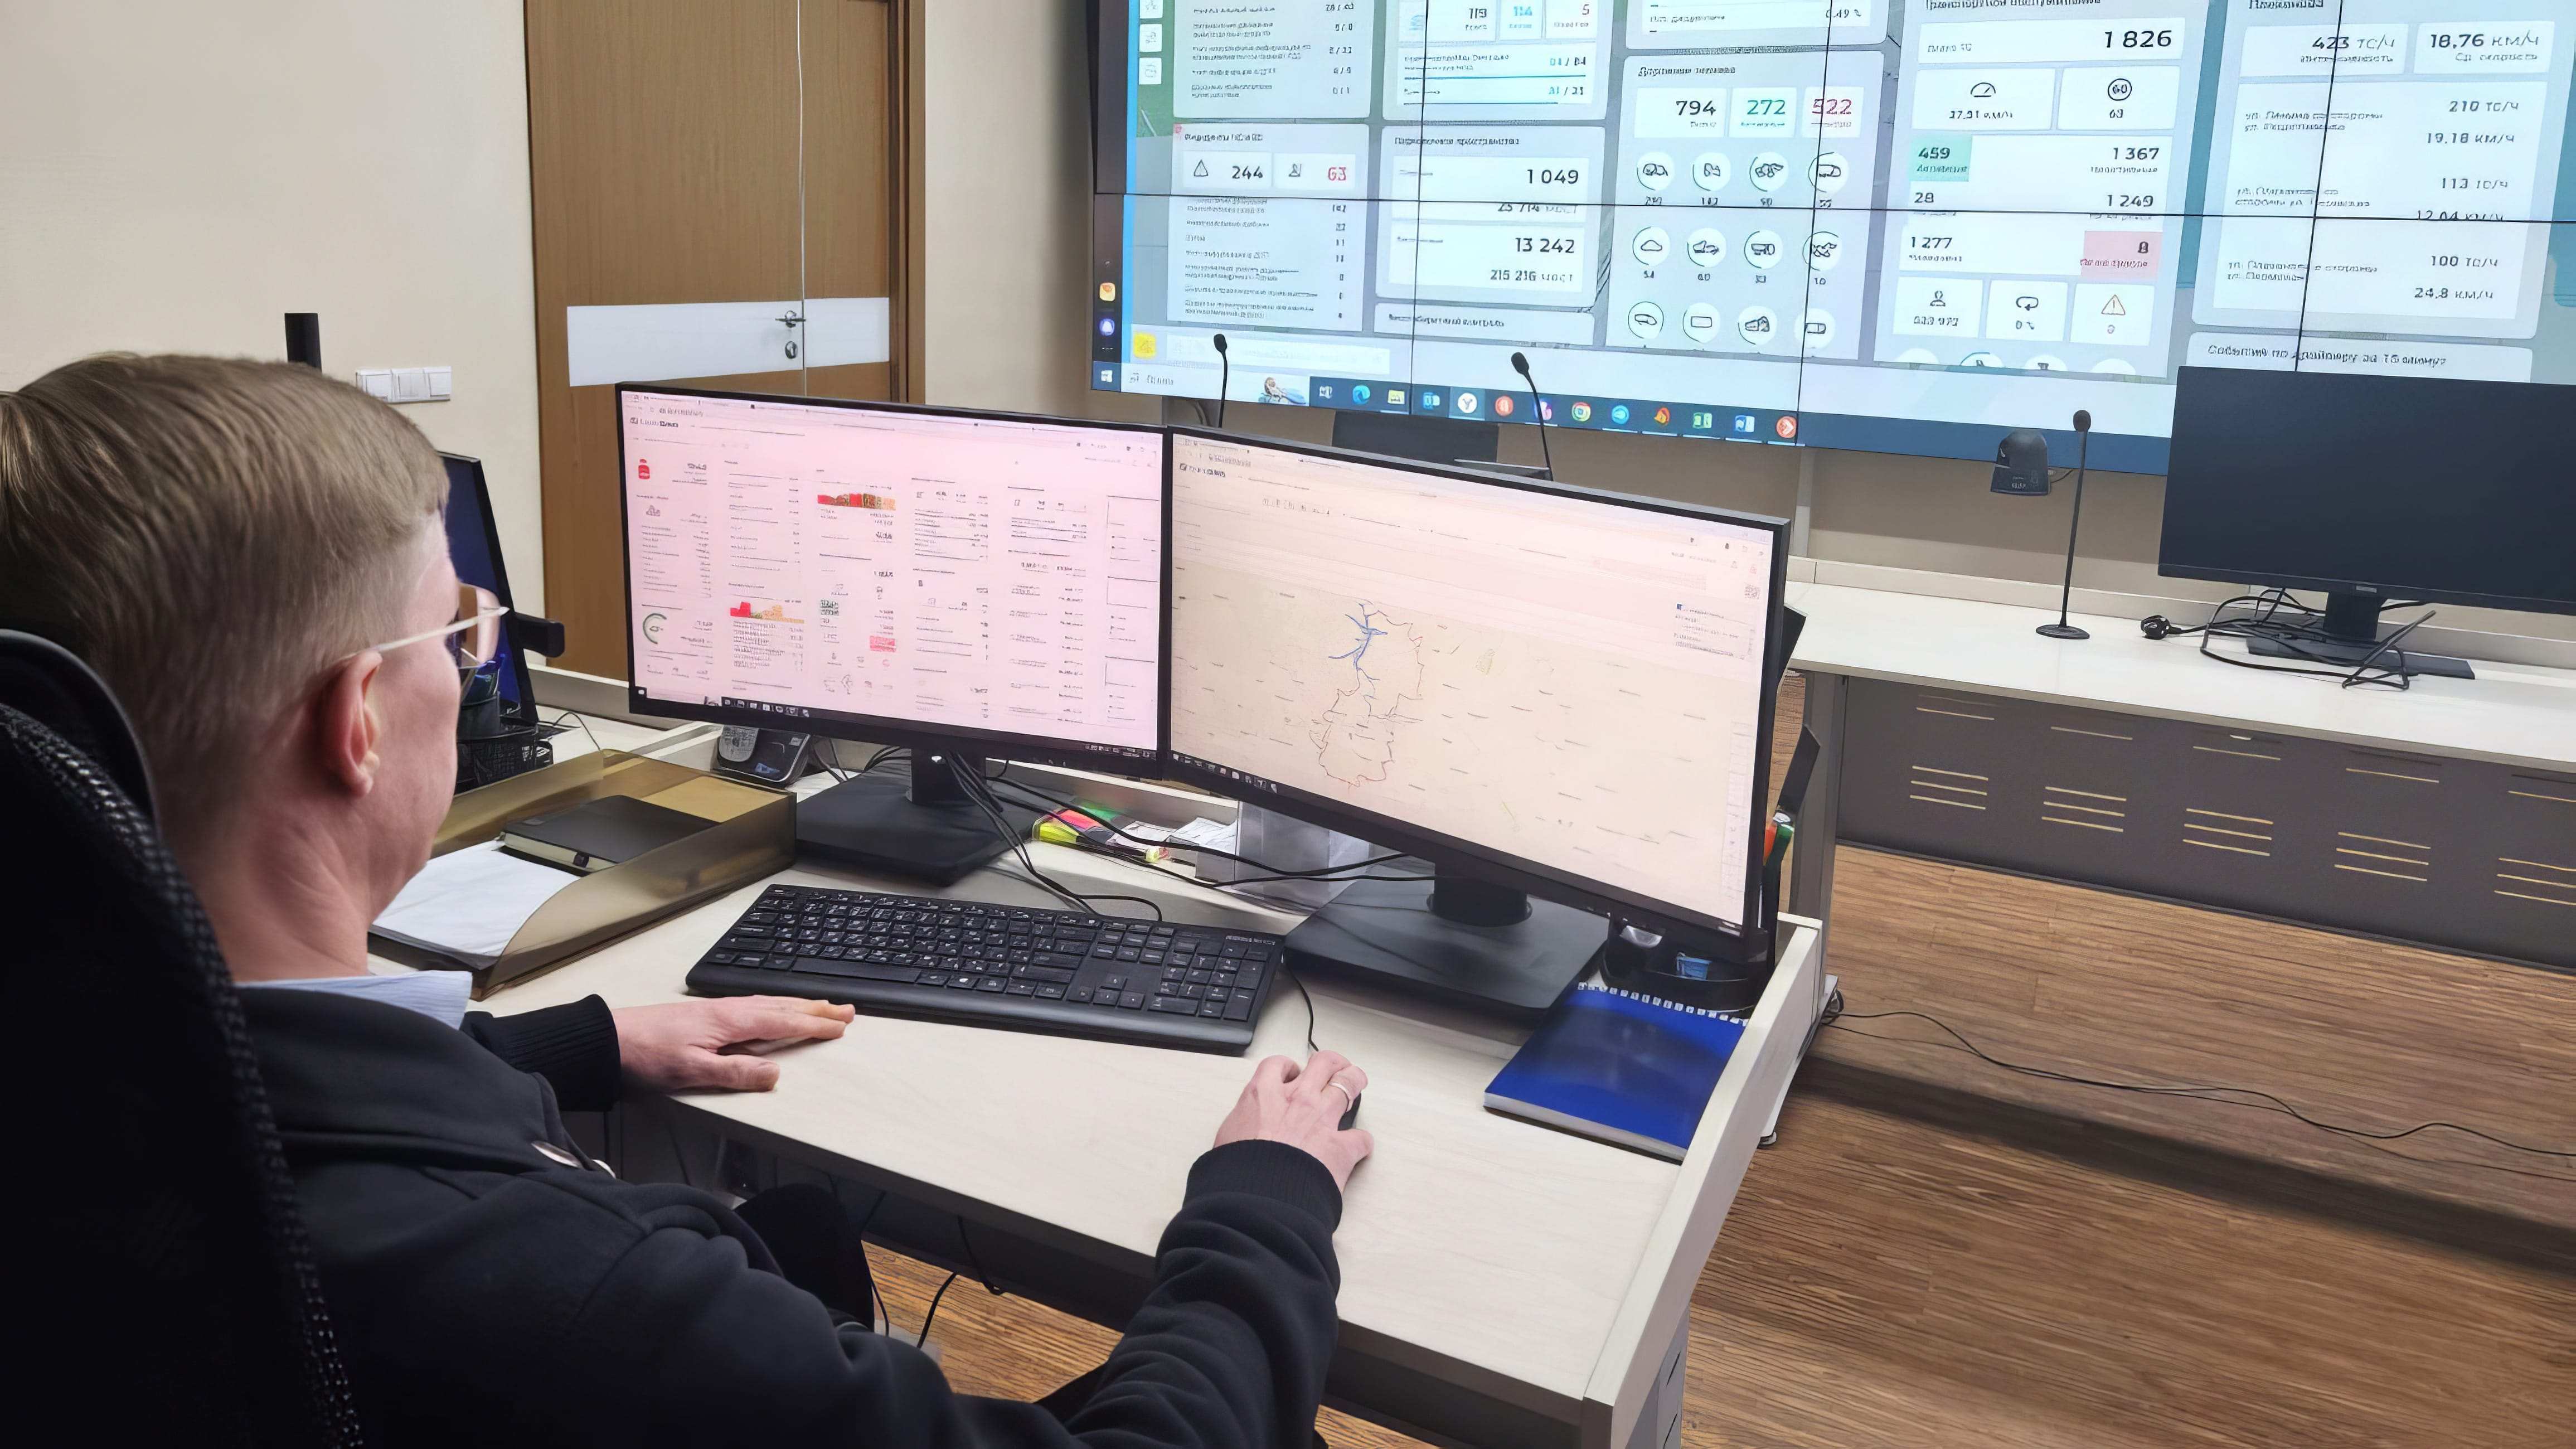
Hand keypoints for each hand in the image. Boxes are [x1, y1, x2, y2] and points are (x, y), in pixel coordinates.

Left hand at [614, 997, 854, 1092]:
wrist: (609, 1039)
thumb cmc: (647, 1055)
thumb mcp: (693, 1072)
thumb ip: (736, 1073)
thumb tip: (775, 1074)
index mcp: (731, 1021)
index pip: (783, 1022)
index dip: (814, 1025)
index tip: (840, 1026)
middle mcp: (728, 1010)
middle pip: (782, 1007)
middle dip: (816, 1009)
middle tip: (845, 1011)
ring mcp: (717, 1009)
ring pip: (769, 1003)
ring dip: (798, 1005)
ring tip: (820, 1007)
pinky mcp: (706, 1014)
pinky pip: (754, 1005)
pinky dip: (776, 1006)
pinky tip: (773, 1010)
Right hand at [1213, 1051, 1373, 1191]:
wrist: (1256, 1196)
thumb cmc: (1238, 1169)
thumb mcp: (1228, 1135)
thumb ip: (1243, 1121)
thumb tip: (1245, 1127)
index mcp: (1264, 1094)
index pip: (1278, 1065)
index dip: (1288, 1068)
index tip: (1291, 1075)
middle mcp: (1298, 1099)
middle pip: (1324, 1063)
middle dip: (1333, 1063)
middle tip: (1336, 1069)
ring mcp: (1322, 1120)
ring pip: (1349, 1083)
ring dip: (1354, 1082)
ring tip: (1356, 1085)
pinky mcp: (1341, 1148)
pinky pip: (1361, 1138)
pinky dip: (1360, 1142)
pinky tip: (1357, 1147)